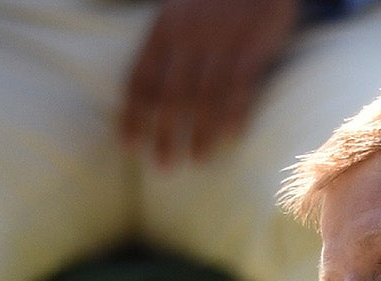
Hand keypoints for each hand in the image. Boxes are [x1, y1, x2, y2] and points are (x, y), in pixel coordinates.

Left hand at [120, 0, 296, 165]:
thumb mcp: (178, 8)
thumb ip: (164, 42)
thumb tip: (144, 90)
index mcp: (164, 28)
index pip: (141, 79)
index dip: (133, 115)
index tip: (128, 145)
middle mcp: (188, 38)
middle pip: (171, 95)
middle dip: (164, 134)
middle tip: (162, 165)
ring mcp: (221, 42)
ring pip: (205, 97)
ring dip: (200, 132)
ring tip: (196, 159)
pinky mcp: (252, 46)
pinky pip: (240, 88)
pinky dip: (234, 115)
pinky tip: (230, 138)